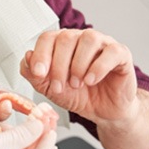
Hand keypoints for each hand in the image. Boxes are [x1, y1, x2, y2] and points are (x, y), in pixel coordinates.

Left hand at [20, 29, 137, 124]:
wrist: (103, 111)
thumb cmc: (78, 95)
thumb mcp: (50, 89)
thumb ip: (34, 75)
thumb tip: (26, 56)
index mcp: (62, 44)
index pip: (48, 37)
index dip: (41, 54)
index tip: (38, 73)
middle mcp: (82, 39)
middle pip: (66, 38)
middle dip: (59, 65)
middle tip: (60, 86)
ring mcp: (103, 44)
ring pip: (89, 39)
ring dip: (78, 64)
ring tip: (77, 83)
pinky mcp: (121, 54)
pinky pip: (111, 51)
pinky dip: (99, 67)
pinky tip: (91, 80)